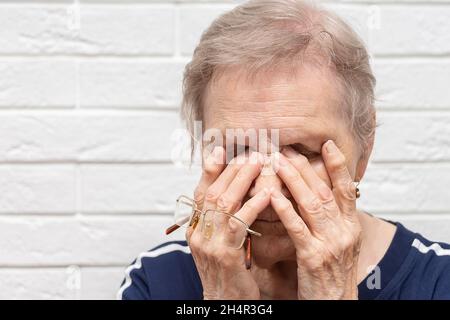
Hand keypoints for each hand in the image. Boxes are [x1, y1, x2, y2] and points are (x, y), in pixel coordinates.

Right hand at [187, 147, 268, 299]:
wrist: (223, 302)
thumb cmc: (227, 271)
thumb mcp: (219, 242)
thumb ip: (222, 219)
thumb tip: (234, 192)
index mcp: (195, 228)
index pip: (201, 191)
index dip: (211, 169)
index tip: (222, 150)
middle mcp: (197, 232)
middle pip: (213, 192)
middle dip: (232, 170)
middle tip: (250, 153)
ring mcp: (208, 243)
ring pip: (223, 202)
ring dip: (242, 180)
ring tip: (258, 163)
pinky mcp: (225, 254)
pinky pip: (239, 223)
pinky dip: (252, 205)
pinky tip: (267, 193)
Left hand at [270, 140, 361, 299]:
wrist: (336, 303)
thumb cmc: (333, 273)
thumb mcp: (341, 243)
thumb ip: (333, 219)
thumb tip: (319, 195)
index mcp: (351, 226)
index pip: (347, 189)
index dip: (338, 165)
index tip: (328, 144)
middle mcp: (344, 231)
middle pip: (324, 191)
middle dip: (306, 167)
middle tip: (287, 148)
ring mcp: (330, 243)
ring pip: (312, 204)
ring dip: (294, 180)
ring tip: (279, 161)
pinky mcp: (313, 257)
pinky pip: (297, 228)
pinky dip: (285, 209)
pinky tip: (273, 195)